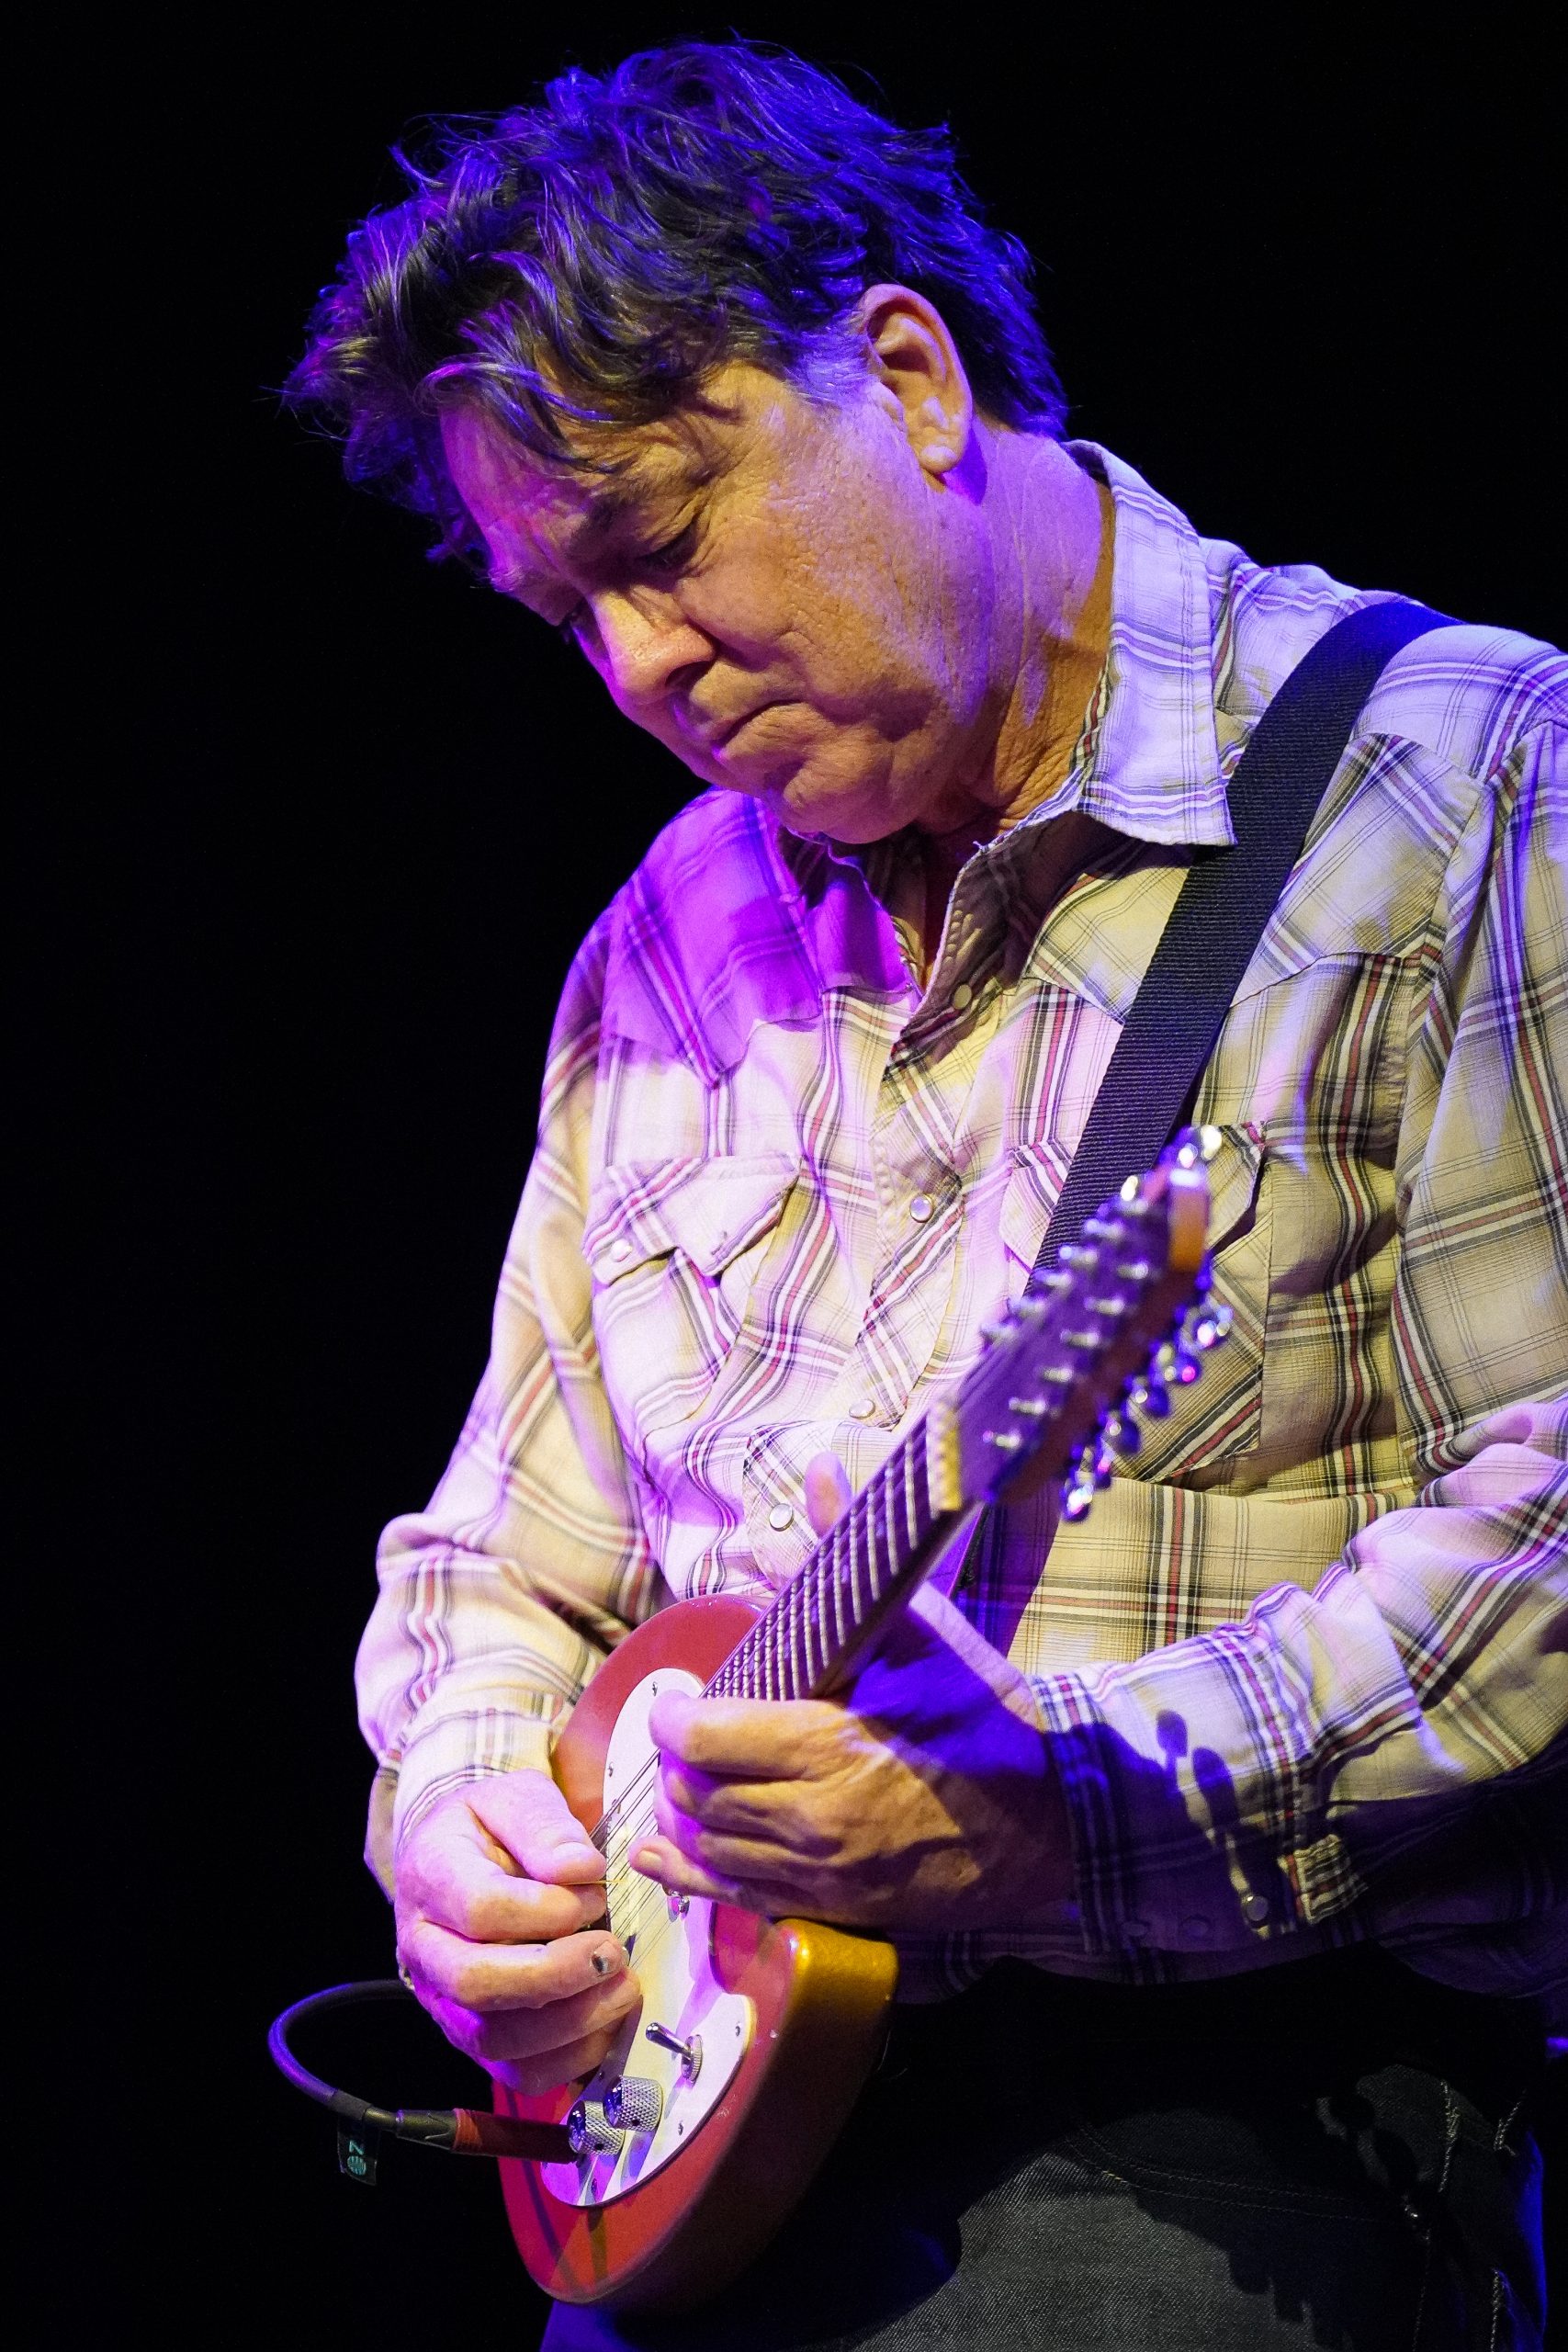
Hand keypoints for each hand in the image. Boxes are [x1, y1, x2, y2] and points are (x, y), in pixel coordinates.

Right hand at [395, 1770, 640, 2093]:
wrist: (461, 1858)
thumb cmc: (492, 1827)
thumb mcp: (515, 1797)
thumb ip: (545, 1826)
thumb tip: (582, 1870)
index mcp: (430, 1875)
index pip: (481, 1909)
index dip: (547, 1909)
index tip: (595, 1891)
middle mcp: (423, 1946)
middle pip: (476, 1983)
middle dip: (556, 1973)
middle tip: (612, 1950)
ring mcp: (443, 1999)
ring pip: (494, 2039)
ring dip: (569, 2022)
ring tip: (622, 1985)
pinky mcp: (472, 2036)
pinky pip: (515, 2073)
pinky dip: (568, 2059)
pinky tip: (607, 2021)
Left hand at [629, 1457, 1073, 1935]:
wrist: (1055, 1818)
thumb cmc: (984, 1715)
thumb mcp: (918, 1629)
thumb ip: (845, 1558)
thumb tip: (816, 1474)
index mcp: (824, 1742)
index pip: (703, 1737)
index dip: (675, 1717)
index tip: (680, 1699)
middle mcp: (811, 1817)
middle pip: (696, 1794)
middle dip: (680, 1761)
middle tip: (689, 1734)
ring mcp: (821, 1872)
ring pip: (711, 1847)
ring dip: (685, 1814)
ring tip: (683, 1782)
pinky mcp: (835, 1908)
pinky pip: (739, 1899)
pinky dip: (691, 1876)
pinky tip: (659, 1858)